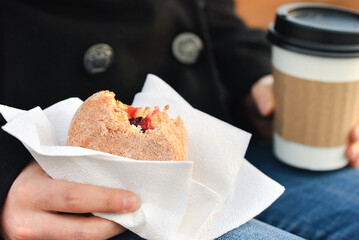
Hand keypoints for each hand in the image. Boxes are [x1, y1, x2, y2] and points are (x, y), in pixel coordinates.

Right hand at [1, 160, 140, 239]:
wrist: (4, 204)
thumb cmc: (32, 181)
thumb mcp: (46, 170)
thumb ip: (74, 172)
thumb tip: (115, 171)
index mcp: (31, 194)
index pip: (75, 198)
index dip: (107, 200)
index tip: (132, 199)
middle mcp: (28, 224)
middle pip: (81, 231)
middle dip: (114, 223)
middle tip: (135, 212)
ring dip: (107, 232)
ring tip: (125, 219)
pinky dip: (94, 238)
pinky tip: (106, 226)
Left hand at [251, 74, 358, 167]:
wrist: (258, 106)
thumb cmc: (267, 93)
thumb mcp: (263, 90)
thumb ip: (263, 96)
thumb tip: (268, 110)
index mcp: (324, 91)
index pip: (351, 102)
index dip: (358, 118)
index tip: (353, 131)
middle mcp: (330, 108)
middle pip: (354, 123)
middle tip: (350, 148)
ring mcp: (325, 125)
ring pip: (351, 138)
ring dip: (358, 150)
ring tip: (351, 158)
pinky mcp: (317, 138)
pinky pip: (337, 147)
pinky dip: (347, 155)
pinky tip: (350, 164)